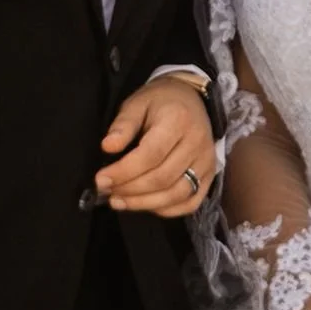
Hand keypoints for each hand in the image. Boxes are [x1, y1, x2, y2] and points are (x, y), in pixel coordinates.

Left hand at [93, 75, 214, 216]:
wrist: (191, 99)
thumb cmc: (159, 102)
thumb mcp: (136, 104)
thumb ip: (123, 125)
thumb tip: (108, 147)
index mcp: (178, 120)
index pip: (150, 155)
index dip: (124, 171)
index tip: (101, 180)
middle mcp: (197, 143)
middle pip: (162, 178)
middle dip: (130, 190)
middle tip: (107, 192)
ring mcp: (207, 162)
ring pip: (176, 194)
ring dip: (144, 204)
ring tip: (119, 201)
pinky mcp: (210, 176)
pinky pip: (190, 202)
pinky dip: (166, 210)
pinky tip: (145, 205)